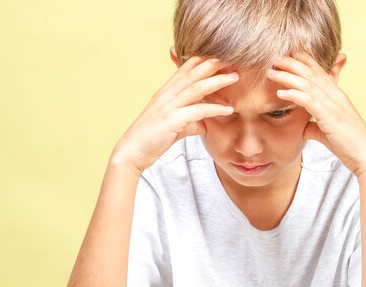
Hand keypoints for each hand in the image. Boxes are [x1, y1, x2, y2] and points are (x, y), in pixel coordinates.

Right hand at [110, 57, 238, 174]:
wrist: (131, 152)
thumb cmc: (150, 140)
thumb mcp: (173, 128)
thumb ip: (190, 123)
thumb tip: (204, 125)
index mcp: (164, 93)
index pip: (184, 71)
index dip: (201, 61)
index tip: (218, 56)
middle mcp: (166, 95)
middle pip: (192, 73)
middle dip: (212, 63)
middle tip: (231, 57)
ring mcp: (168, 106)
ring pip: (196, 87)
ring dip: (217, 81)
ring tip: (234, 77)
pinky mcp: (171, 120)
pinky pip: (197, 111)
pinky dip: (214, 109)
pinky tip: (228, 110)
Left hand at [267, 52, 365, 176]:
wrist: (365, 154)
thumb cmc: (348, 144)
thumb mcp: (328, 132)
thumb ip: (315, 126)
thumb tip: (305, 128)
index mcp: (336, 96)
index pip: (320, 73)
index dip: (305, 62)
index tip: (290, 55)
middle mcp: (335, 95)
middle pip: (311, 73)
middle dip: (292, 64)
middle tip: (275, 58)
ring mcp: (333, 104)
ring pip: (307, 84)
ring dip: (287, 76)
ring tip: (271, 72)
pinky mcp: (329, 115)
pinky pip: (308, 100)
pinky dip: (294, 94)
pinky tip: (280, 92)